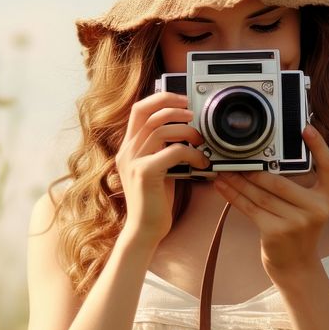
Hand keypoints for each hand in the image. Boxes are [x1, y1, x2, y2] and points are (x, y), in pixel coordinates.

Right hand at [115, 92, 210, 245]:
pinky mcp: (145, 173)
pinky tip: (201, 161)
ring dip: (186, 131)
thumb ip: (163, 150)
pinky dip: (192, 153)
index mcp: (128, 148)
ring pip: (161, 129)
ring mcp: (133, 161)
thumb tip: (185, 132)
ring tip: (200, 140)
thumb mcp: (157, 169)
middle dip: (173, 106)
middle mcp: (127, 151)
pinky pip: (172, 151)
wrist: (144, 230)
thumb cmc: (154, 202)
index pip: (138, 110)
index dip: (160, 99)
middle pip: (146, 112)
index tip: (181, 101)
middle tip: (192, 113)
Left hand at [212, 124, 328, 274]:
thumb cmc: (299, 229)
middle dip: (253, 169)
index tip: (306, 127)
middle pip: (279, 181)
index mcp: (328, 197)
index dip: (319, 146)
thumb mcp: (309, 206)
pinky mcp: (276, 232)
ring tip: (224, 169)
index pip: (328, 166)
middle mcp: (316, 209)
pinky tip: (223, 185)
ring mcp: (297, 221)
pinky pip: (250, 208)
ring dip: (238, 181)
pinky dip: (234, 195)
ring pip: (260, 194)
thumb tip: (268, 158)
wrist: (296, 264)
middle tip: (235, 156)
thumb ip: (299, 185)